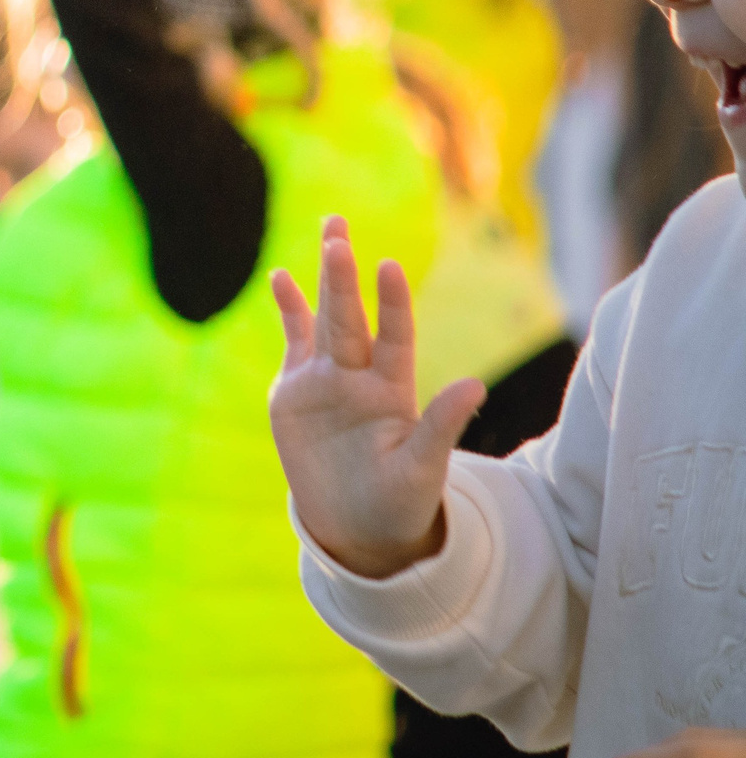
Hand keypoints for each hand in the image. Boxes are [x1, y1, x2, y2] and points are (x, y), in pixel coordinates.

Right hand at [269, 215, 485, 579]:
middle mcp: (360, 376)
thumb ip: (441, 425)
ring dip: (324, 277)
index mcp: (393, 391)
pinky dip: (288, 309)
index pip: (393, 337)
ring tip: (331, 232)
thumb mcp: (422, 470)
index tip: (389, 268)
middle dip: (342, 277)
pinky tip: (281, 277)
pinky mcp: (295, 390)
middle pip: (350, 317)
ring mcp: (326, 379)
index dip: (391, 305)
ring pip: (324, 318)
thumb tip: (476, 385)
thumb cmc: (400, 503)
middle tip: (338, 232)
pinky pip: (293, 341)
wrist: (357, 526)